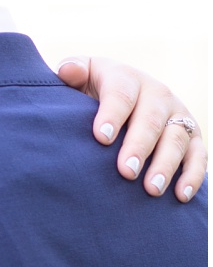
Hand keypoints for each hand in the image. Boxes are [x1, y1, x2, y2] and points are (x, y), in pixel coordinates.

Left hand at [59, 55, 204, 199]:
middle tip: (126, 171)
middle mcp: (157, 93)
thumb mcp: (83, 75)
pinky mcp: (193, 136)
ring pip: (176, 139)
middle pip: (150, 120)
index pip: (121, 94)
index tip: (101, 137)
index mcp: (127, 77)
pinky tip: (180, 195)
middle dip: (138, 146)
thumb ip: (73, 71)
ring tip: (151, 189)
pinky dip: (192, 176)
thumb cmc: (95, 89)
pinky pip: (198, 156)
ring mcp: (178, 114)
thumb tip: (67, 71)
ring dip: (165, 165)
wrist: (125, 94)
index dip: (112, 114)